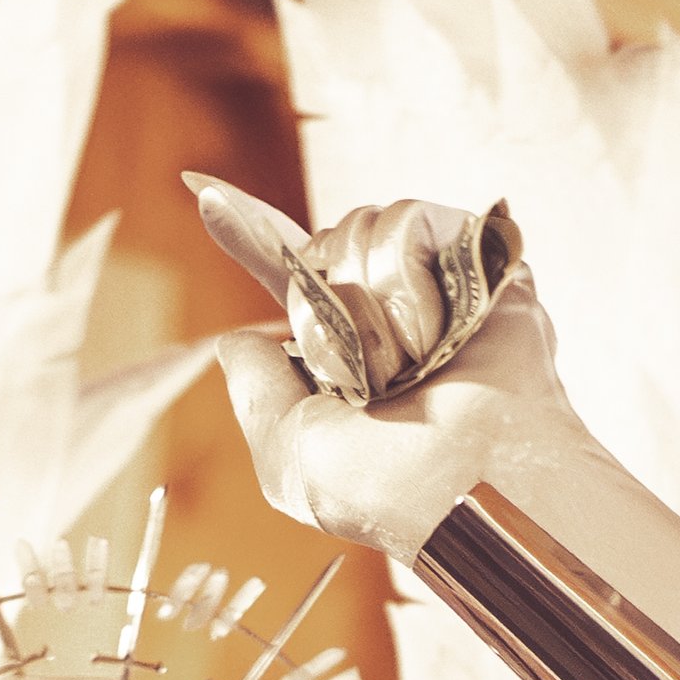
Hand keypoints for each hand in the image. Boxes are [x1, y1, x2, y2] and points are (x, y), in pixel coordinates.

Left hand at [189, 177, 572, 561]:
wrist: (470, 479)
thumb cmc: (386, 487)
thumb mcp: (289, 458)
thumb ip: (255, 394)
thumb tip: (237, 339)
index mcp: (345, 357)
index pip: (289, 280)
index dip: (249, 236)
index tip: (202, 192)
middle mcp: (389, 311)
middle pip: (322, 244)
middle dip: (325, 306)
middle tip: (368, 376)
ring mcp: (435, 278)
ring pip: (362, 225)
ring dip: (371, 302)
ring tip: (413, 361)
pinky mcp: (477, 252)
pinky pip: (407, 219)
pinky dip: (408, 279)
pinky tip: (438, 333)